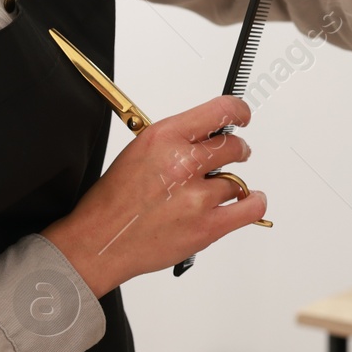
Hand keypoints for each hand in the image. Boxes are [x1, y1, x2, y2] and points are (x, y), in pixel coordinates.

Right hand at [41, 96, 267, 297]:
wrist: (99, 241)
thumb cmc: (114, 200)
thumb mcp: (140, 152)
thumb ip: (176, 142)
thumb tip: (209, 136)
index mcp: (163, 138)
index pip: (219, 111)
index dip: (238, 112)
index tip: (243, 116)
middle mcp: (182, 163)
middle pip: (234, 146)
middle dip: (236, 150)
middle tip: (233, 155)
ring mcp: (196, 197)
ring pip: (236, 181)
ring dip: (229, 186)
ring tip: (207, 194)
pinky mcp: (206, 226)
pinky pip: (250, 208)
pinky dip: (252, 203)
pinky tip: (248, 200)